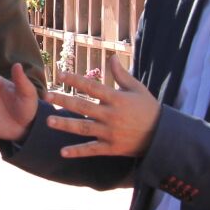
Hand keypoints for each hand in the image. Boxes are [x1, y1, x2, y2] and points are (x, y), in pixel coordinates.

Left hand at [43, 56, 161, 158]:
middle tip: (47, 95)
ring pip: (84, 128)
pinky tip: (63, 152)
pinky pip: (92, 149)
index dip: (76, 80)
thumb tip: (112, 57)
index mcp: (117, 99)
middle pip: (83, 106)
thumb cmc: (148, 108)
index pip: (92, 87)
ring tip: (49, 120)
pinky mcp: (112, 148)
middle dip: (64, 100)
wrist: (162, 135)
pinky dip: (78, 151)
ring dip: (65, 124)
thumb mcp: (137, 89)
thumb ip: (121, 75)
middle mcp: (111, 115)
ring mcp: (110, 133)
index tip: (60, 74)